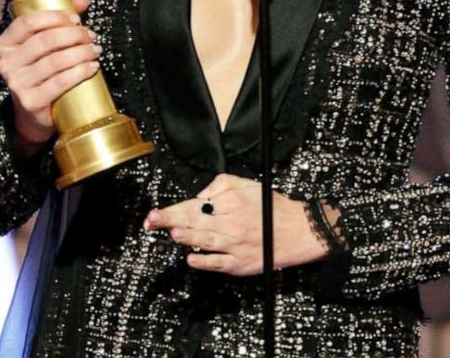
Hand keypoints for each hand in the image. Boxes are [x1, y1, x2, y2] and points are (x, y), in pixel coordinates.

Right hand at [0, 0, 100, 153]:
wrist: (32, 115)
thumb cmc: (40, 73)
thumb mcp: (43, 47)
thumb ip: (59, 21)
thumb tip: (82, 1)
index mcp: (5, 44)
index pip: (27, 22)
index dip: (54, 16)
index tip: (75, 19)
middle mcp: (6, 63)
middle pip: (45, 40)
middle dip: (74, 35)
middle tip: (91, 36)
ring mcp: (17, 84)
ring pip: (55, 61)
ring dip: (81, 52)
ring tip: (96, 50)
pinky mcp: (31, 102)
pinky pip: (60, 82)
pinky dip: (80, 72)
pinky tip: (93, 67)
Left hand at [143, 173, 329, 275]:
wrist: (298, 232)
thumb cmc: (271, 208)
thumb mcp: (247, 185)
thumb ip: (221, 184)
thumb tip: (199, 195)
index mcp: (232, 203)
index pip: (196, 205)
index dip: (173, 209)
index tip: (155, 213)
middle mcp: (232, 223)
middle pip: (196, 221)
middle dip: (170, 221)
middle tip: (151, 222)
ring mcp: (236, 246)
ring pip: (205, 241)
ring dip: (185, 237)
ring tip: (171, 233)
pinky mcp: (240, 265)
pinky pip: (218, 264)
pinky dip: (204, 262)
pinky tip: (190, 258)